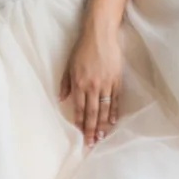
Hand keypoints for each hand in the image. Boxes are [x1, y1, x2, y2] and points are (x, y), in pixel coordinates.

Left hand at [60, 28, 123, 145]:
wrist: (100, 35)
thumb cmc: (82, 49)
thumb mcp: (69, 65)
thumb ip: (65, 84)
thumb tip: (61, 99)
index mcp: (79, 83)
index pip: (79, 109)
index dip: (80, 123)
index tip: (81, 135)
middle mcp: (92, 86)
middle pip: (92, 113)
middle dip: (91, 130)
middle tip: (92, 143)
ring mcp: (106, 84)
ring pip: (104, 109)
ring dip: (103, 125)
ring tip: (102, 137)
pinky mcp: (116, 80)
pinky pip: (115, 99)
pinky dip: (114, 111)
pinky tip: (113, 121)